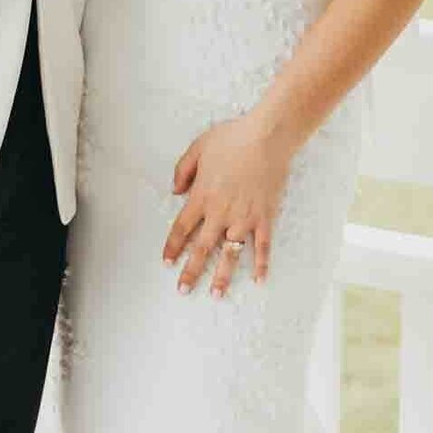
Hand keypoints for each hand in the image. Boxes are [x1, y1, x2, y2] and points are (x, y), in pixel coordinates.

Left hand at [163, 113, 292, 296]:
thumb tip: (174, 191)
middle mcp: (221, 212)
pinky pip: (263, 246)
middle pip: (202, 248)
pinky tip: (258, 280)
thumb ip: (183, 169)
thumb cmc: (232, 138)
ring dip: (223, 276)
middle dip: (191, 271)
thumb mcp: (198, 147)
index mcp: (202, 196)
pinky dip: (261, 264)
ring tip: (216, 295)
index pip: (182, 227)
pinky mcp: (264, 217)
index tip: (166, 263)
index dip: (173, 246)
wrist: (266, 137)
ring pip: (230, 254)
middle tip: (183, 290)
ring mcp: (244, 218)